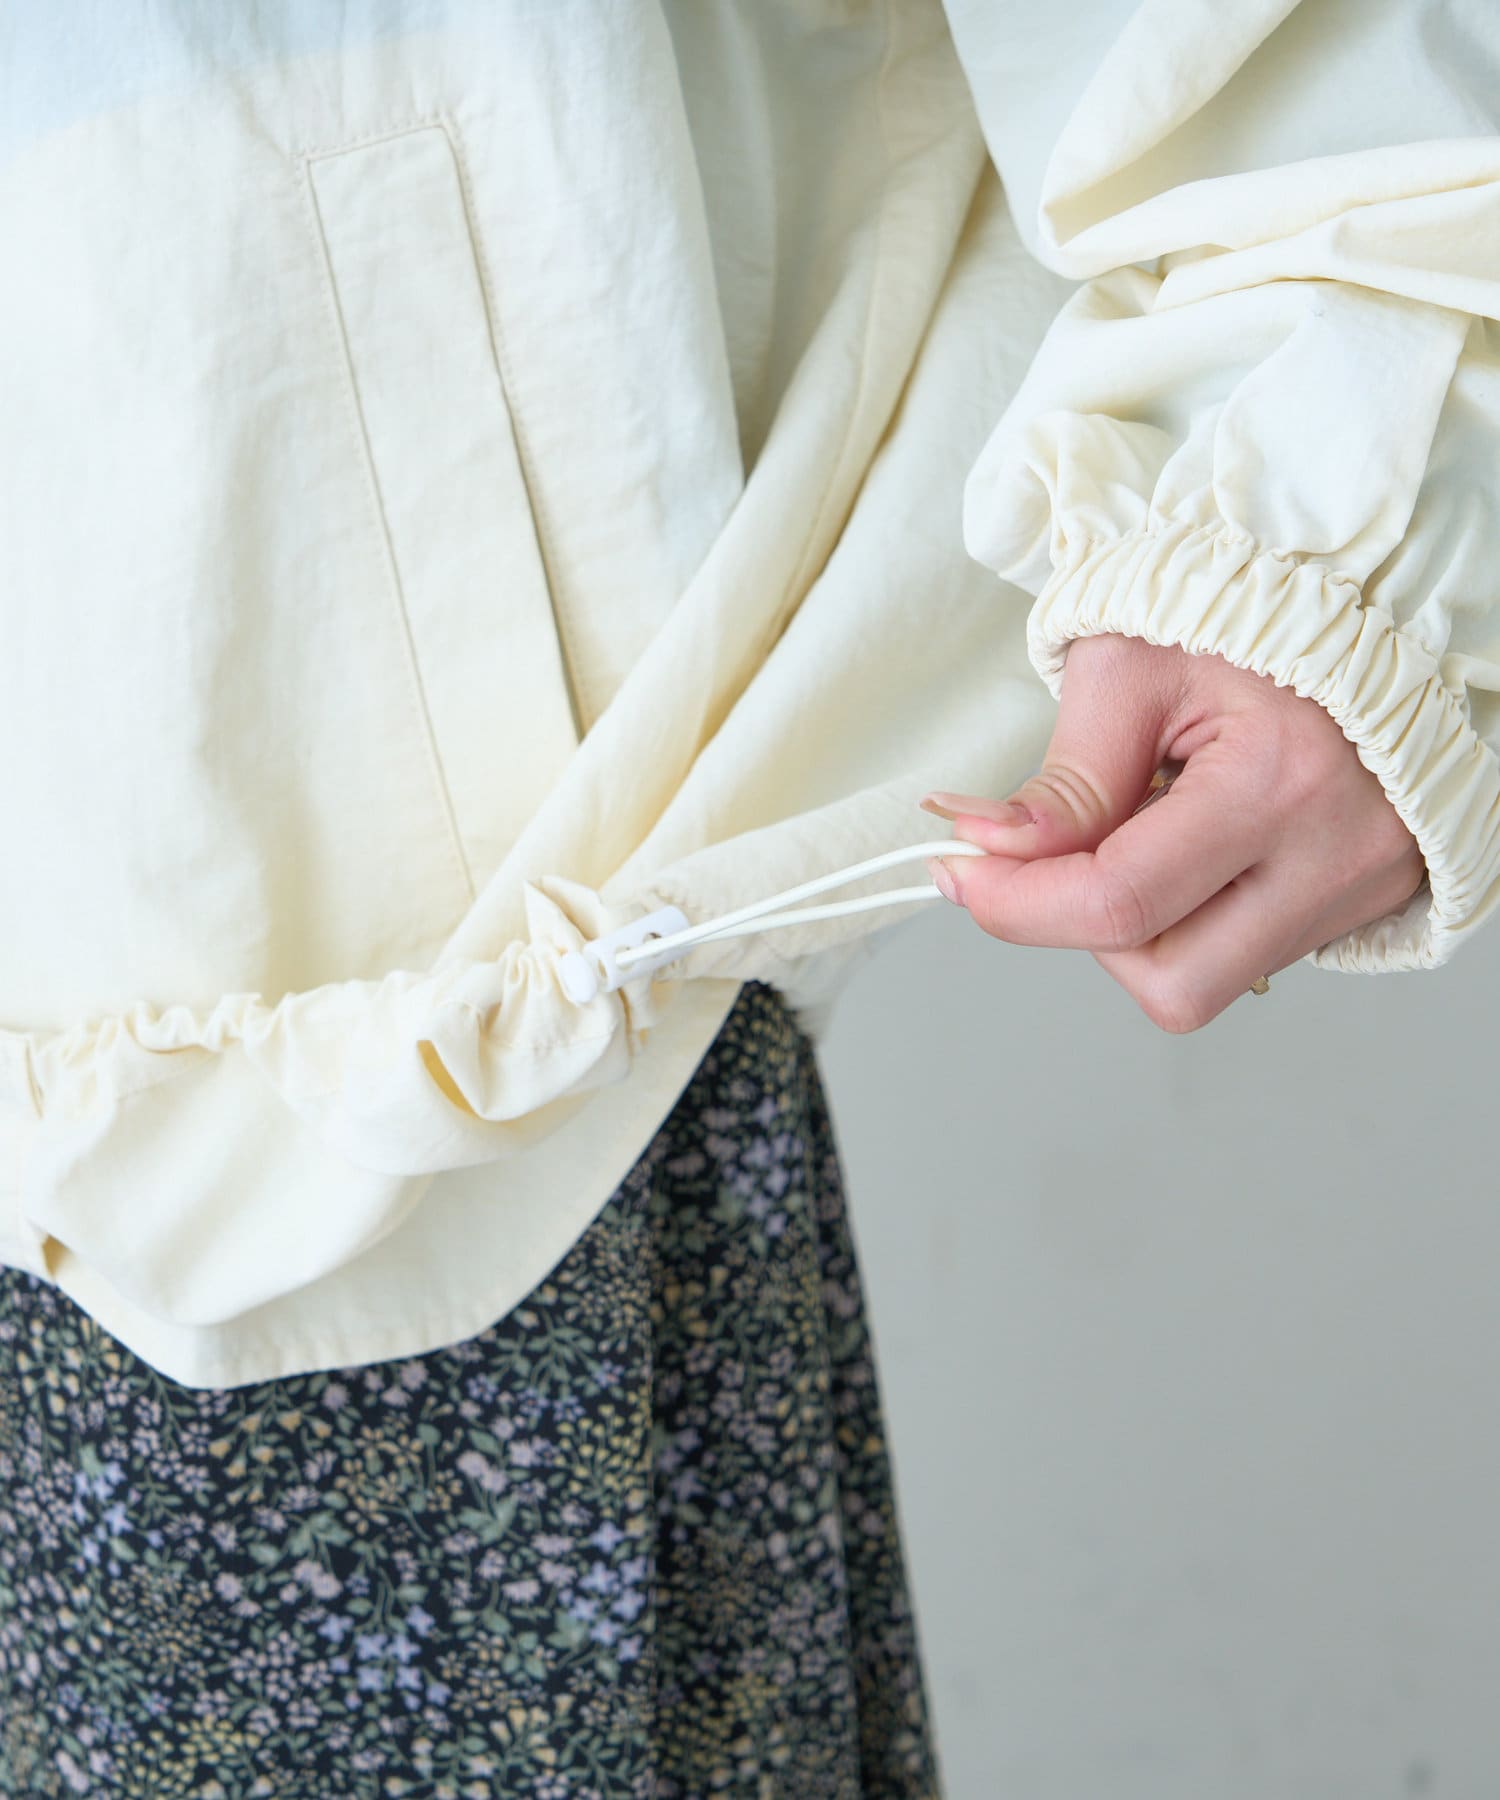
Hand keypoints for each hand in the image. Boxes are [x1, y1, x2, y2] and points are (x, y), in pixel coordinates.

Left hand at [922, 634, 1426, 1031]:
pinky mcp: (1361, 906)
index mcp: (1277, 781)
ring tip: (1147, 833)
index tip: (960, 872)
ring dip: (1140, 929)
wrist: (1365, 609)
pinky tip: (1195, 844)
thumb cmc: (1246, 618)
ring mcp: (1356, 892)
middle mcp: (1332, 859)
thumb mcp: (1133, 668)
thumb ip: (1065, 779)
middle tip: (1066, 856)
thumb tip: (986, 853)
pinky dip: (1190, 915)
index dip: (1016, 905)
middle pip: (1169, 982)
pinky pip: (1243, 956)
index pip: (1119, 901)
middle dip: (1089, 932)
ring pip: (1203, 985)